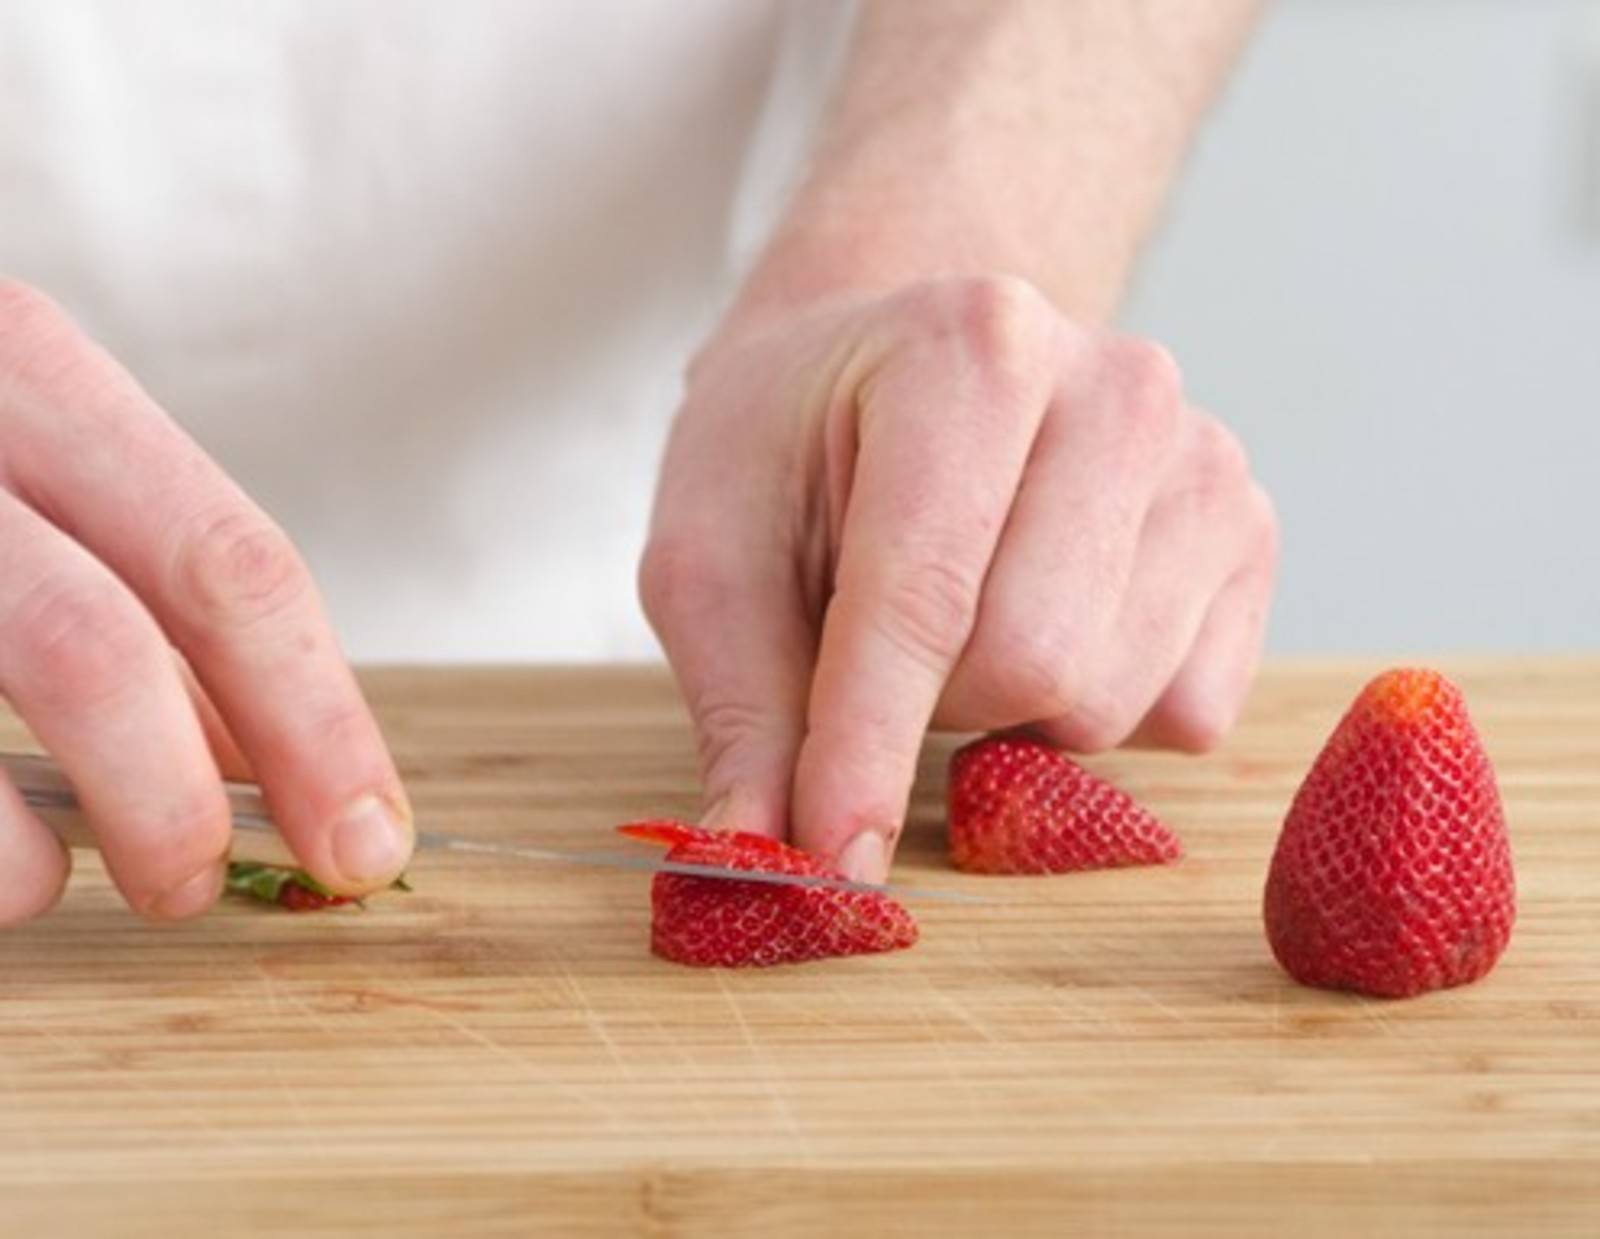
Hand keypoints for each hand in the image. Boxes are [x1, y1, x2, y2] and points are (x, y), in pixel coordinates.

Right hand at [0, 281, 411, 924]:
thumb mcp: (19, 456)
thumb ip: (139, 581)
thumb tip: (269, 746)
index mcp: (26, 363)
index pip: (226, 562)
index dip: (317, 720)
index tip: (367, 841)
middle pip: (100, 641)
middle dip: (181, 800)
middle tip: (208, 891)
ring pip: (4, 666)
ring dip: (35, 848)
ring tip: (64, 888)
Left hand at [642, 275, 1276, 881]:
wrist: (893, 364)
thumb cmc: (792, 451)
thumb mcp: (712, 554)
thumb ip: (744, 711)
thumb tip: (768, 865)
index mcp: (968, 350)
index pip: (925, 595)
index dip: (867, 747)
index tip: (832, 860)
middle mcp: (1118, 386)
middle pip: (1037, 664)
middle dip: (935, 707)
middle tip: (883, 644)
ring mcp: (1203, 459)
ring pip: (1110, 702)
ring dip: (1009, 714)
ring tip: (965, 619)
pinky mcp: (1249, 535)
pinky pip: (1185, 713)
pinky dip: (1094, 711)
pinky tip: (1043, 623)